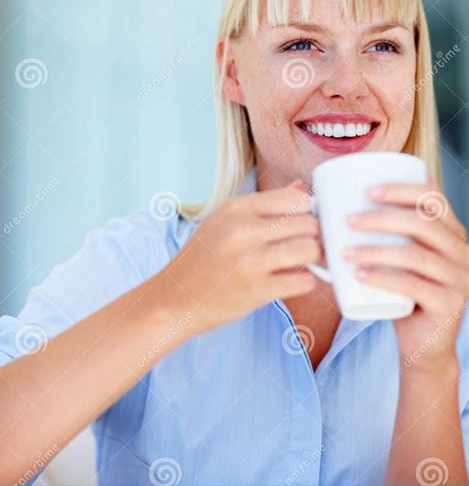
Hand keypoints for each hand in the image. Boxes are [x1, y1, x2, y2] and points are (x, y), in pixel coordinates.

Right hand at [161, 180, 322, 333]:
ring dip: (310, 259)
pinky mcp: (256, 291)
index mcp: (238, 207)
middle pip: (308, 223)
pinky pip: (303, 281)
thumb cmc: (202, 257)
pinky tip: (290, 281)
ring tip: (297, 263)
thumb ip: (265, 204)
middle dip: (311, 236)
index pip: (296, 198)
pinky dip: (304, 282)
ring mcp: (250, 261)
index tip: (301, 223)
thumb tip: (300, 187)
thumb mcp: (225, 219)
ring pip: (310, 249)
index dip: (306, 211)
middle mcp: (244, 229)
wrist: (174, 298)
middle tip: (300, 246)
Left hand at [341, 176, 467, 372]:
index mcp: (452, 233)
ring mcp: (459, 279)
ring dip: (374, 250)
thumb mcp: (400, 258)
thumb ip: (384, 233)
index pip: (434, 199)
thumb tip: (332, 205)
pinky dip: (381, 278)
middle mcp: (462, 252)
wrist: (424, 346)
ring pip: (415, 254)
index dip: (402, 189)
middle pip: (423, 223)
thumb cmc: (404, 295)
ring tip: (344, 252)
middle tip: (349, 221)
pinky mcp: (449, 305)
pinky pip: (413, 285)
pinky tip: (358, 275)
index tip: (368, 190)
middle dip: (381, 218)